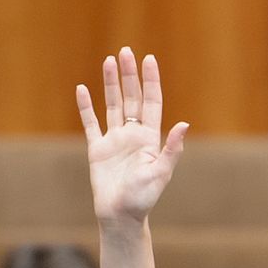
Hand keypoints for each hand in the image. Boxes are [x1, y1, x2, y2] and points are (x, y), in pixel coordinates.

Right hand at [76, 47, 189, 228]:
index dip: (151, 81)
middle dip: (130, 75)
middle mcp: (133, 135)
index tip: (149, 59)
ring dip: (111, 84)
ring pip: (112, 105)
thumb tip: (184, 125)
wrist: (121, 215)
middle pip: (131, 98)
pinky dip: (86, 107)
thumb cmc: (144, 197)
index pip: (151, 102)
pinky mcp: (98, 149)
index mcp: (150, 138)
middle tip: (126, 52)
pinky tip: (83, 89)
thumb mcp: (161, 172)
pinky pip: (91, 123)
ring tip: (109, 61)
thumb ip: (172, 148)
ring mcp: (114, 140)